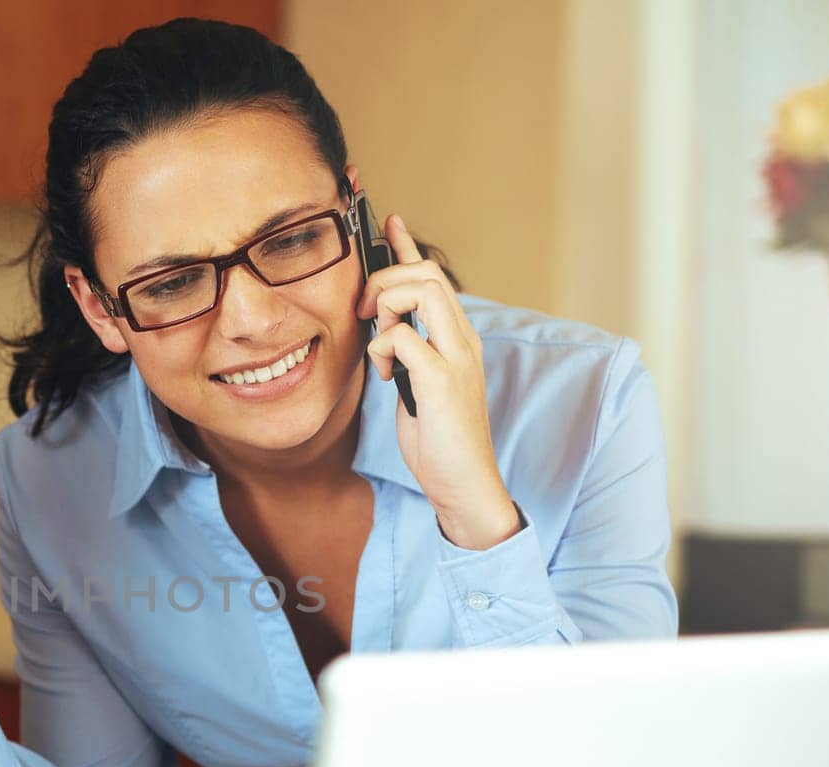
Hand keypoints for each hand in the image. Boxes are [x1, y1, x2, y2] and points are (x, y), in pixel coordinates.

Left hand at [358, 214, 521, 550]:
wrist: (463, 482)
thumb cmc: (438, 438)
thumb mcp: (417, 385)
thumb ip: (407, 353)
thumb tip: (383, 329)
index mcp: (457, 338)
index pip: (434, 276)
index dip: (407, 246)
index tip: (387, 222)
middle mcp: (462, 340)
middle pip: (427, 272)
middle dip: (386, 277)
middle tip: (365, 313)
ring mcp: (456, 358)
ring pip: (422, 291)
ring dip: (387, 305)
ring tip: (377, 341)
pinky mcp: (442, 381)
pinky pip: (404, 338)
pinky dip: (383, 348)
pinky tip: (385, 378)